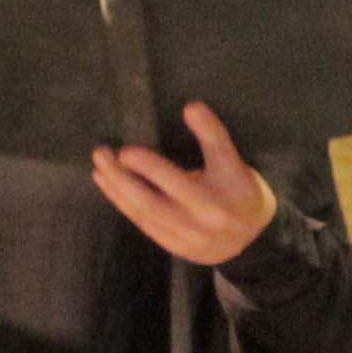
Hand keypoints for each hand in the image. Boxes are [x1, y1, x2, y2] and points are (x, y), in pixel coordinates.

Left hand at [90, 102, 280, 264]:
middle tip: (102, 154)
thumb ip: (213, 135)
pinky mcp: (172, 246)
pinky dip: (122, 203)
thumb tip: (190, 106)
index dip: (151, 167)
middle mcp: (196, 224)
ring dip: (116, 190)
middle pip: (152, 202)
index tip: (126, 150)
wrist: (251, 239)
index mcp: (214, 201)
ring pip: (142, 214)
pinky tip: (108, 185)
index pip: (178, 182)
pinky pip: (142, 223)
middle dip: (122, 179)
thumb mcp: (233, 161)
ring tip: (99, 166)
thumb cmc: (240, 190)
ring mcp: (182, 238)